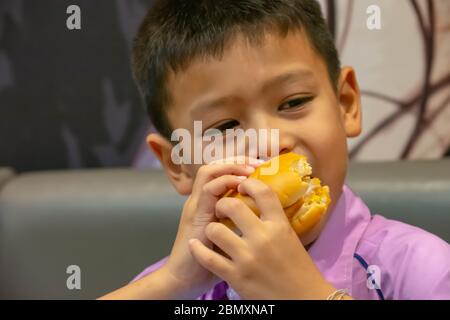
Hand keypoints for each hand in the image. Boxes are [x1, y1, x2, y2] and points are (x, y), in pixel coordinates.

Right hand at [162, 157, 260, 298]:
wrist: (184, 280)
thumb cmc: (210, 262)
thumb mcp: (229, 237)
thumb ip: (240, 223)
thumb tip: (267, 216)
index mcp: (208, 203)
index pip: (221, 173)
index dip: (240, 165)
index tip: (262, 167)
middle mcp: (200, 200)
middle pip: (214, 166)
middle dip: (238, 161)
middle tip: (258, 162)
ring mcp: (196, 205)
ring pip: (209, 172)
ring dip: (232, 167)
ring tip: (250, 170)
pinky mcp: (195, 215)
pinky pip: (208, 190)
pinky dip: (225, 182)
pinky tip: (240, 185)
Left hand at [188, 177, 336, 298]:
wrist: (304, 300)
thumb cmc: (299, 268)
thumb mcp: (290, 238)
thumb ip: (274, 220)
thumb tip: (259, 200)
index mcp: (279, 226)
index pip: (262, 192)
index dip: (248, 183)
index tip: (241, 186)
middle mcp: (263, 238)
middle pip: (231, 206)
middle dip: (222, 204)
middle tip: (222, 209)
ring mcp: (247, 258)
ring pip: (215, 230)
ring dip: (211, 228)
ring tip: (214, 231)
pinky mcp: (235, 276)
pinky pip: (207, 257)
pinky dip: (199, 250)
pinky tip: (196, 245)